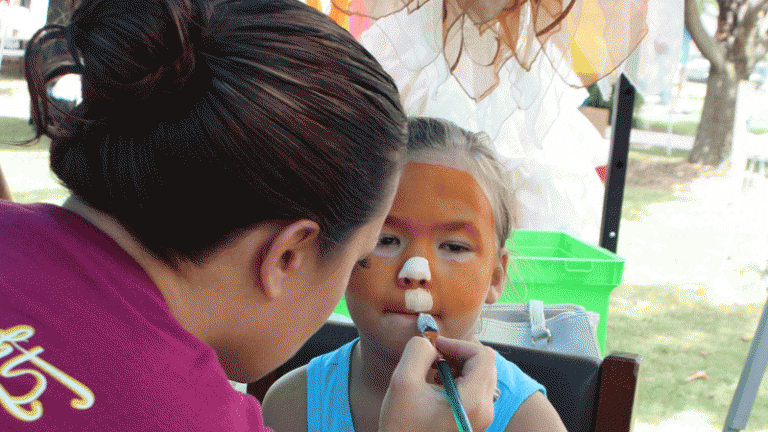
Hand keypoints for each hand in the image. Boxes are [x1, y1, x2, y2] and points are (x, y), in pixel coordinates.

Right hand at [379, 336, 496, 431]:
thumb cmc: (403, 429)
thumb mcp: (402, 382)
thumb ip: (418, 351)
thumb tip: (430, 343)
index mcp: (472, 401)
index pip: (483, 356)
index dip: (459, 344)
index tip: (437, 347)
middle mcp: (484, 411)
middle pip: (485, 364)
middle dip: (459, 354)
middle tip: (435, 355)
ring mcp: (482, 419)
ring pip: (481, 376)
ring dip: (458, 366)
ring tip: (434, 371)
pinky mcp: (474, 422)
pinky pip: (476, 391)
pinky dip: (459, 380)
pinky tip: (437, 385)